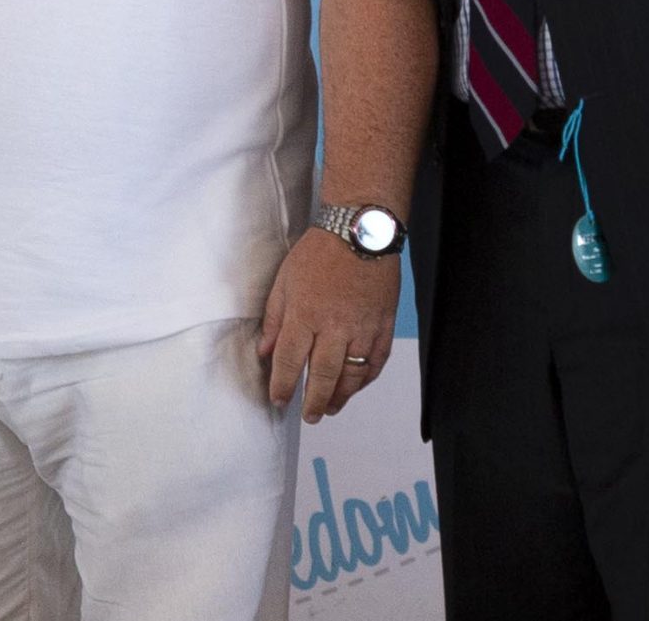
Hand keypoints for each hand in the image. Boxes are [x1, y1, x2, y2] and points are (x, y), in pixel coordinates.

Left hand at [257, 227, 399, 421]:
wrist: (360, 232)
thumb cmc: (318, 253)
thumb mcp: (284, 280)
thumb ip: (275, 318)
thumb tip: (265, 350)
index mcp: (306, 315)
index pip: (291, 361)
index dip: (284, 385)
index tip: (279, 400)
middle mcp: (335, 327)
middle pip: (324, 376)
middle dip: (314, 401)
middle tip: (309, 416)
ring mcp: (363, 329)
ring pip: (353, 375)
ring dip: (341, 396)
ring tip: (330, 409)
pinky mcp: (383, 326)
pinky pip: (376, 362)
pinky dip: (366, 379)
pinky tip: (356, 387)